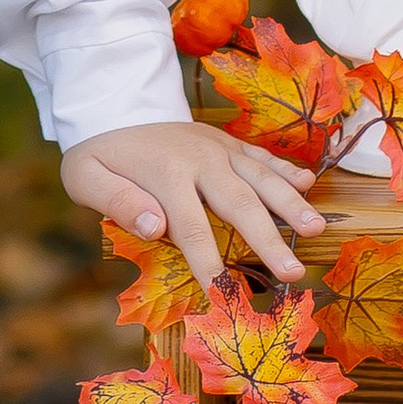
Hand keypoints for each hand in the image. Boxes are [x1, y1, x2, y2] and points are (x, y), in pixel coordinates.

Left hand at [61, 120, 324, 286]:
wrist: (112, 106)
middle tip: (294, 273)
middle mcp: (199, 159)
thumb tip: (157, 228)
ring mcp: (216, 147)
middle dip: (267, 240)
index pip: (192, 228)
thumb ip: (117, 202)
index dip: (209, 265)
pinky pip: (258, 154)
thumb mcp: (86, 177)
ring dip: (289, 202)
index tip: (225, 297)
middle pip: (238, 203)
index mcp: (165, 174)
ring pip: (258, 175)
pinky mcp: (226, 142)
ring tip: (316, 228)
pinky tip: (308, 182)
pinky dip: (283, 167)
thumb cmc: (100, 154)